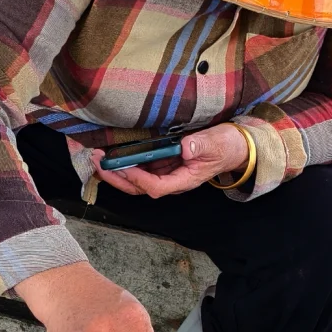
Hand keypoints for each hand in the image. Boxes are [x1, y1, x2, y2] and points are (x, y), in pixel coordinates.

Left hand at [93, 123, 248, 199]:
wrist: (234, 146)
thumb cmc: (226, 146)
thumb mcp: (216, 143)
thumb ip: (201, 146)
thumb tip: (184, 147)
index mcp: (185, 180)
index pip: (156, 187)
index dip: (138, 179)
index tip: (123, 166)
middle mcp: (172, 180)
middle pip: (139, 188)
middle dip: (117, 178)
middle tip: (98, 163)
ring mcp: (166, 173)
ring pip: (136, 180)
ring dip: (116, 171)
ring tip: (98, 158)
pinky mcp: (163, 164)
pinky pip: (140, 167)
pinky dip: (124, 162)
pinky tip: (111, 153)